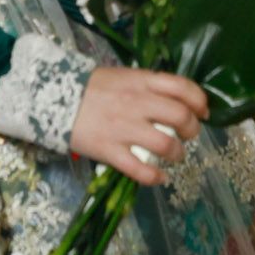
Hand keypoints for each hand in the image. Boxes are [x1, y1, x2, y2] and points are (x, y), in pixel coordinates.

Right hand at [69, 67, 206, 185]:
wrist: (52, 98)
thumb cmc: (91, 87)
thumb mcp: (123, 76)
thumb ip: (148, 86)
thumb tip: (175, 99)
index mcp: (141, 81)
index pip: (182, 87)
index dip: (199, 101)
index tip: (202, 112)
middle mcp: (136, 103)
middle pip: (180, 117)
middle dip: (192, 129)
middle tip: (189, 135)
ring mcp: (123, 128)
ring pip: (165, 145)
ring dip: (177, 154)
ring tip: (175, 155)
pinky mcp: (110, 150)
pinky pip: (140, 169)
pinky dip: (155, 177)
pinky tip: (160, 178)